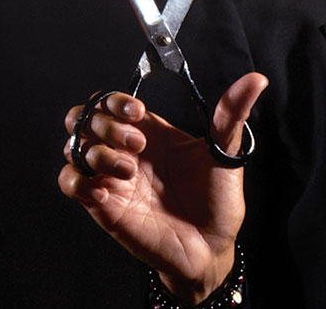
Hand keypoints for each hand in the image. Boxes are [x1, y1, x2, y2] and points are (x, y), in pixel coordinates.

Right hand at [59, 72, 267, 302]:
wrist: (212, 246)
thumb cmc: (217, 200)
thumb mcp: (226, 153)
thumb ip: (232, 115)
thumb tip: (256, 80)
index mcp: (150, 131)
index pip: (111, 100)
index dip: (116, 100)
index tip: (138, 113)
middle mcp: (125, 150)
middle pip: (83, 117)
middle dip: (103, 123)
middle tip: (137, 144)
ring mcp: (111, 177)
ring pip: (73, 148)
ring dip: (95, 152)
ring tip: (129, 172)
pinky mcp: (103, 205)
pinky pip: (70, 183)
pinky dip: (80, 181)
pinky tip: (108, 191)